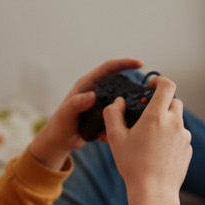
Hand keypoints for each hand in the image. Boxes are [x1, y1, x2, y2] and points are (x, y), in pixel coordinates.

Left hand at [26, 58, 144, 169]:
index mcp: (88, 84)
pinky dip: (118, 125)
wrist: (60, 140)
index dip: (124, 64)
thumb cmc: (60, 124)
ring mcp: (102, 103)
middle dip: (132, 89)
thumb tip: (92, 96)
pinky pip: (117, 117)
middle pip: (120, 83)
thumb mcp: (67, 113)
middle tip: (144, 96)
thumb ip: (77, 103)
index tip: (139, 63)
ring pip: (121, 102)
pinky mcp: (105, 115)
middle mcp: (97, 91)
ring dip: (125, 113)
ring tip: (126, 123)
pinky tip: (109, 136)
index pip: (109, 68)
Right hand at [102, 76, 191, 204]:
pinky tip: (158, 152)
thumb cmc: (132, 165)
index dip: (160, 80)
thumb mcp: (114, 137)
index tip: (152, 85)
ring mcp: (184, 136)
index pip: (167, 85)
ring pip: (177, 120)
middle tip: (148, 113)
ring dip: (167, 121)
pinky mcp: (188, 149)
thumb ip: (113, 113)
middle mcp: (174, 122)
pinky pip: (181, 136)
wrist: (153, 192)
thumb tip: (119, 102)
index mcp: (156, 116)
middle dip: (162, 103)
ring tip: (150, 138)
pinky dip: (171, 137)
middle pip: (174, 101)